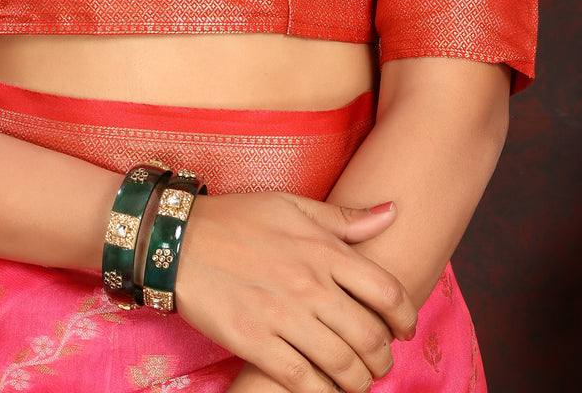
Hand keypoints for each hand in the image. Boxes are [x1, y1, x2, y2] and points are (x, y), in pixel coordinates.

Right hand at [174, 193, 414, 392]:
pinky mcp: (255, 342)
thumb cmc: (236, 219)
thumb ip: (343, 218)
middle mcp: (309, 283)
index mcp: (321, 249)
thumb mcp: (291, 206)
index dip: (405, 317)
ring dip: (358, 380)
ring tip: (356, 380)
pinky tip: (324, 389)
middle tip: (379, 362)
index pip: (386, 290)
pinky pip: (304, 381)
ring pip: (343, 364)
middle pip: (370, 335)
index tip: (404, 328)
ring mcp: (282, 315)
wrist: (176, 239)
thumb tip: (392, 211)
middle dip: (383, 357)